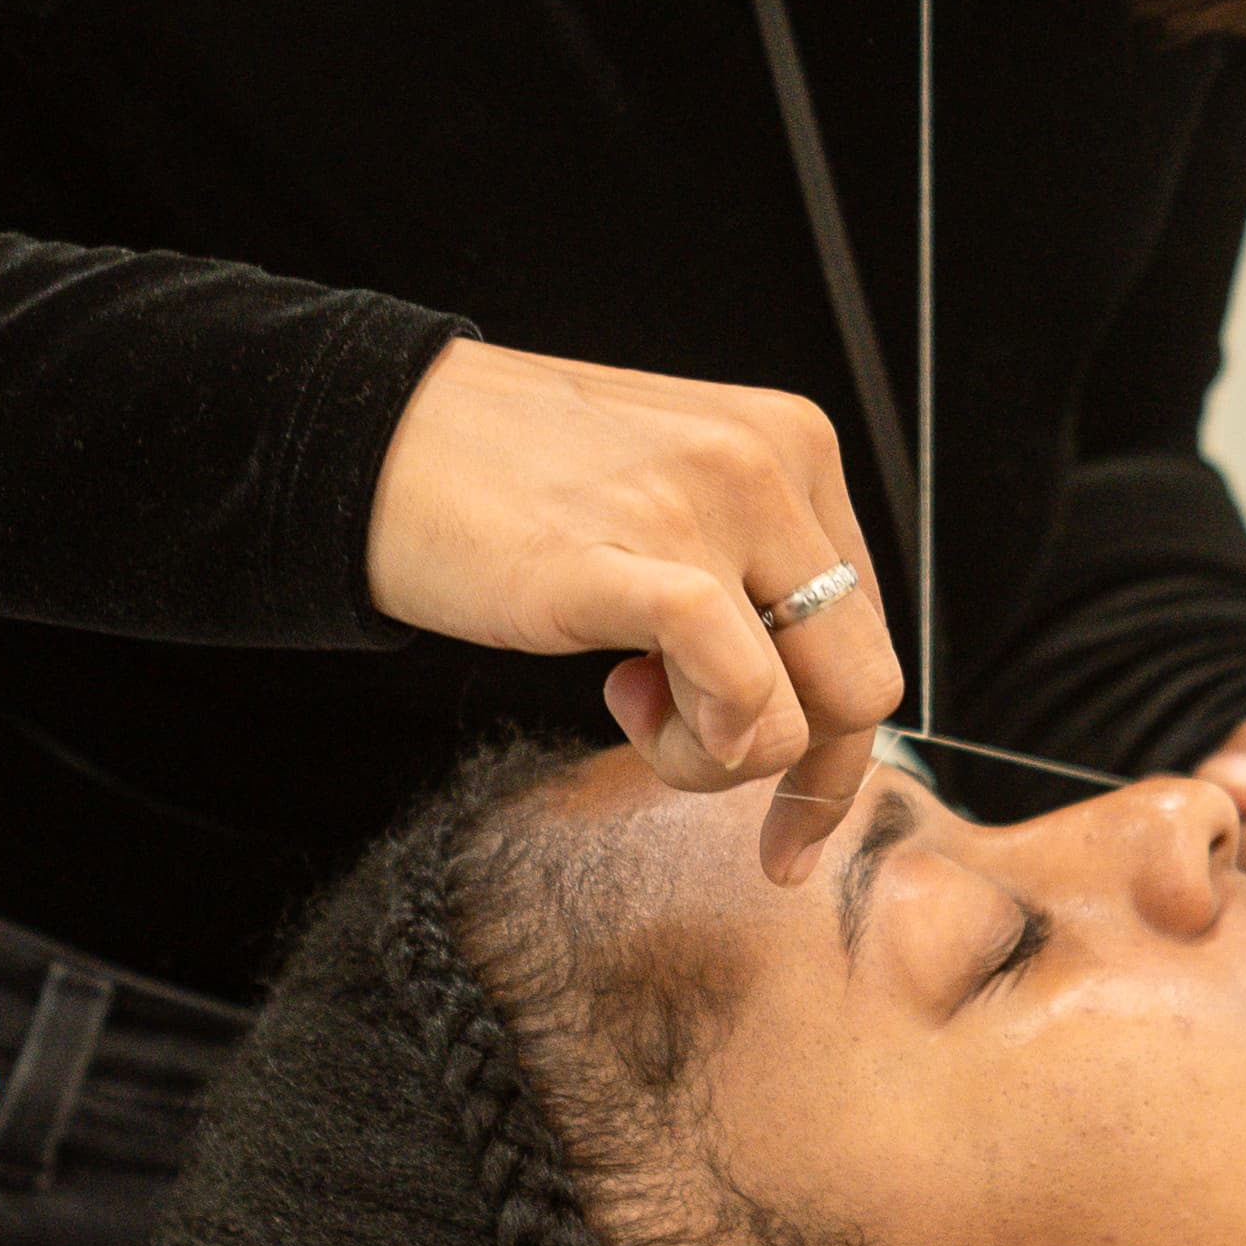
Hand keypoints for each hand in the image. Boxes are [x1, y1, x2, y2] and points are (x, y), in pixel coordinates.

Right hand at [363, 339, 900, 877]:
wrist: (375, 437)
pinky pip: (738, 685)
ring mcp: (704, 508)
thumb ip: (748, 572)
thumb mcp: (669, 497)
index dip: (832, 736)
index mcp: (794, 446)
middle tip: (700, 768)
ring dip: (717, 758)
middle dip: (796, 771)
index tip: (785, 808)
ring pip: (804, 710)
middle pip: (862, 681)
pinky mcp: (630, 557)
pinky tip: (622, 700)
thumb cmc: (508, 481)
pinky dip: (700, 739)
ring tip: (628, 702)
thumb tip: (797, 699)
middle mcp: (769, 466)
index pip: (869, 628)